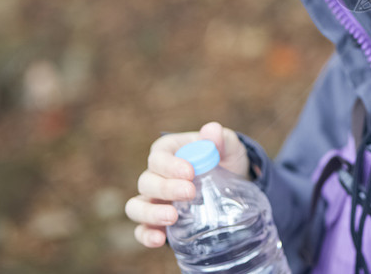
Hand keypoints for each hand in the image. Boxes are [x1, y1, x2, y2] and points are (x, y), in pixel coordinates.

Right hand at [124, 121, 248, 247]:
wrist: (234, 187)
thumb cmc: (225, 161)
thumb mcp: (228, 148)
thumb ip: (222, 139)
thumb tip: (212, 131)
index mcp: (169, 151)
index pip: (158, 155)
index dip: (169, 164)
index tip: (190, 172)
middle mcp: (156, 175)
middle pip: (146, 181)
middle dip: (166, 188)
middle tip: (190, 193)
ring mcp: (154, 200)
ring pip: (136, 206)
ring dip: (151, 213)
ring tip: (173, 217)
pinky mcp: (157, 222)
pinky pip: (141, 230)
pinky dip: (145, 235)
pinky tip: (159, 239)